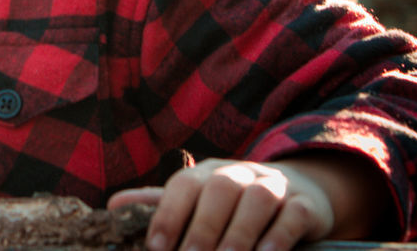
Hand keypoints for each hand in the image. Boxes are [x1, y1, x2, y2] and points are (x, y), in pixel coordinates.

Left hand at [107, 159, 333, 250]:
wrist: (301, 190)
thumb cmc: (234, 204)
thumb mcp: (198, 200)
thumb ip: (160, 205)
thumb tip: (112, 206)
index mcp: (206, 173)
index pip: (183, 184)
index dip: (168, 214)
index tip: (156, 249)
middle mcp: (239, 173)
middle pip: (219, 189)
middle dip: (203, 227)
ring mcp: (274, 185)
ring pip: (257, 198)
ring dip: (240, 231)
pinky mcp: (305, 204)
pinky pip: (294, 213)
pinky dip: (280, 233)